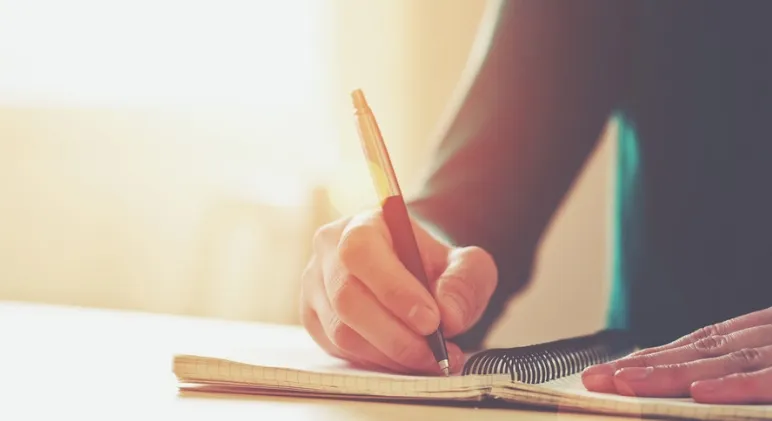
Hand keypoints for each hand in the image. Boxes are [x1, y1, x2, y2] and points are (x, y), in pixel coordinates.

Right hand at [300, 209, 497, 374]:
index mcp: (361, 225)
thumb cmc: (432, 265)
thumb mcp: (463, 263)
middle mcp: (329, 252)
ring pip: (341, 331)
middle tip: (434, 351)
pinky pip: (338, 349)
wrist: (412, 274)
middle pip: (347, 298)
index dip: (394, 290)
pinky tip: (403, 359)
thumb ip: (464, 282)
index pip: (361, 252)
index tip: (432, 321)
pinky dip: (375, 361)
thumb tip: (449, 316)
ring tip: (428, 359)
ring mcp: (315, 287)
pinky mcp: (313, 318)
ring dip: (389, 354)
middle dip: (395, 334)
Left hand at [582, 306, 771, 403]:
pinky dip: (734, 384)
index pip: (700, 344)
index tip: (611, 371)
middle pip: (699, 351)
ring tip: (624, 383)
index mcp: (764, 332)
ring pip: (725, 361)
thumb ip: (745, 367)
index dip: (653, 357)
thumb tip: (695, 387)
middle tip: (595, 378)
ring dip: (670, 373)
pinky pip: (769, 378)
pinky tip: (699, 392)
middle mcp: (769, 335)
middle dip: (643, 365)